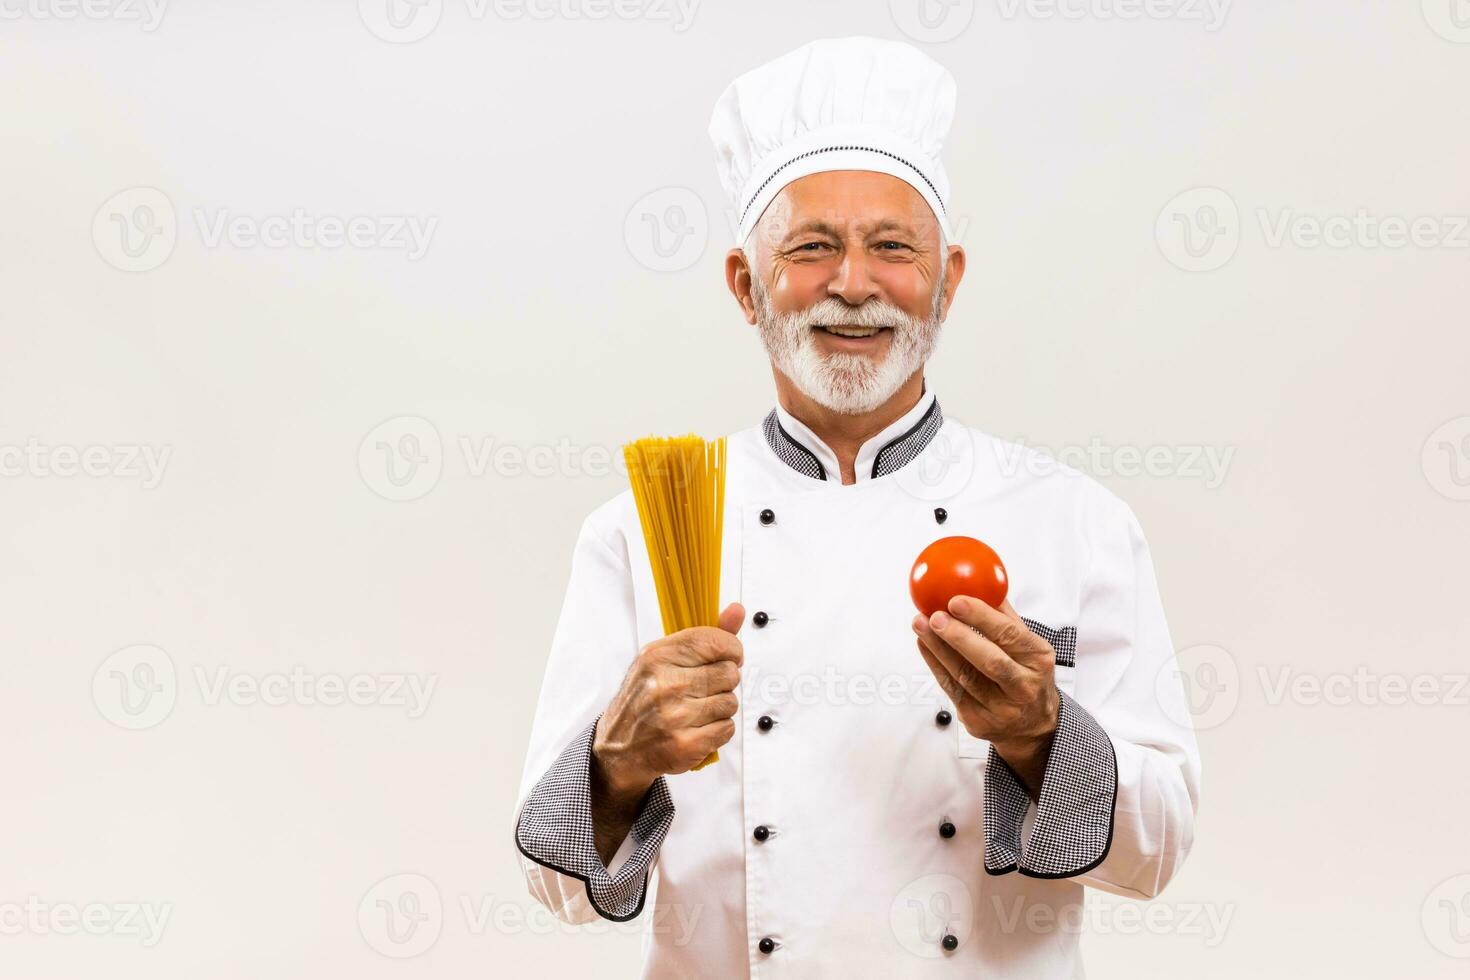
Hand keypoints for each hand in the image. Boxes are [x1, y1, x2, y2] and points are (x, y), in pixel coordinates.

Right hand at [593, 602, 744, 800]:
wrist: (618, 748)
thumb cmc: (644, 699)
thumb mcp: (664, 660)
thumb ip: (705, 637)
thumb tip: (738, 610)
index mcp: (657, 657)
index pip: (713, 641)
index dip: (731, 649)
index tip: (728, 657)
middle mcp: (663, 684)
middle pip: (729, 673)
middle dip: (724, 682)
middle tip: (704, 689)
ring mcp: (673, 716)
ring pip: (730, 702)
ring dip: (720, 708)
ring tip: (697, 711)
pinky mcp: (683, 745)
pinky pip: (726, 729)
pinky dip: (718, 730)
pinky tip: (698, 729)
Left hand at [912, 595, 1059, 795]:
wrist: (1033, 727)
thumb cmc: (1028, 676)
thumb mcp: (1030, 648)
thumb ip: (1007, 618)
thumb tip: (983, 584)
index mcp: (1038, 660)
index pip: (1010, 635)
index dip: (981, 617)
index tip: (956, 600)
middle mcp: (1023, 687)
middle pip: (989, 661)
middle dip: (958, 637)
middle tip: (935, 616)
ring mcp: (1001, 709)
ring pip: (965, 676)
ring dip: (938, 648)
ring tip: (921, 624)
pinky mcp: (978, 721)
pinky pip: (951, 689)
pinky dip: (935, 665)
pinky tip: (925, 645)